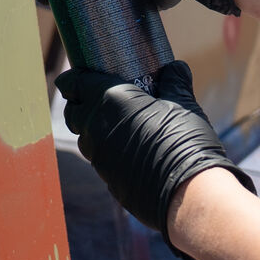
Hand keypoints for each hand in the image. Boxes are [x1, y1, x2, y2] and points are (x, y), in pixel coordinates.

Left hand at [57, 61, 251, 259]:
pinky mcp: (108, 181)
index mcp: (108, 100)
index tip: (77, 75)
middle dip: (79, 104)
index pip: (73, 83)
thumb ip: (175, 83)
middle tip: (96, 98)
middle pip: (73, 113)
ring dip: (94, 130)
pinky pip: (101, 161)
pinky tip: (130, 151)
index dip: (72, 78)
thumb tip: (176, 67)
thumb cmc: (183, 140)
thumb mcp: (182, 104)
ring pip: (85, 139)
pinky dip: (109, 153)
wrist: (187, 192)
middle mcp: (95, 128)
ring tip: (117, 125)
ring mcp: (99, 158)